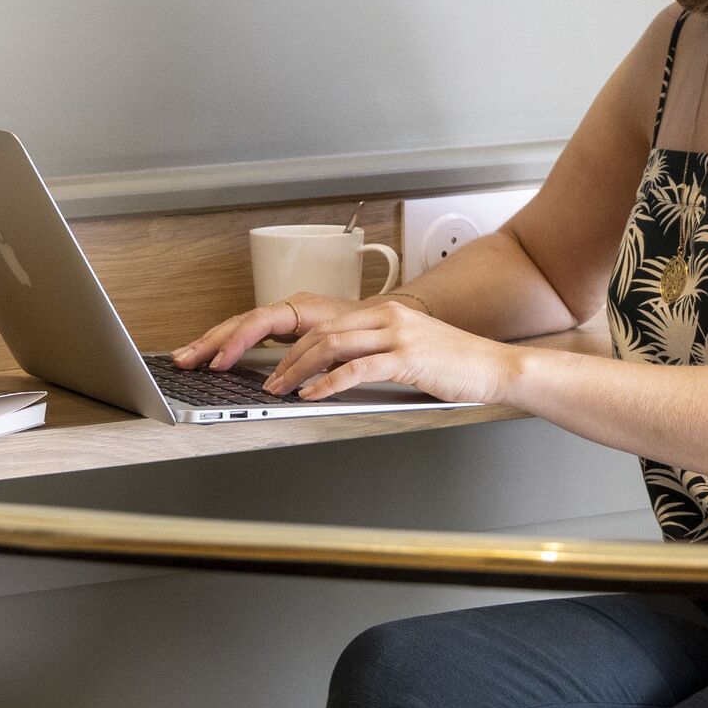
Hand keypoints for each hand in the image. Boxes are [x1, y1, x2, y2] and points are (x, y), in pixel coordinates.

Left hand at [173, 293, 523, 407]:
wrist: (492, 366)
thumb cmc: (444, 364)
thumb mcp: (395, 351)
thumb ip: (355, 353)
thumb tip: (307, 370)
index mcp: (369, 311)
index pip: (300, 317)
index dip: (257, 333)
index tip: (216, 351)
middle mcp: (377, 314)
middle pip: (305, 326)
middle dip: (261, 348)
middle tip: (230, 370)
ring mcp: (393, 333)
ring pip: (327, 344)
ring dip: (292, 370)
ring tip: (271, 390)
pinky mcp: (407, 356)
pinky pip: (358, 368)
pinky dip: (328, 383)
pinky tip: (310, 396)